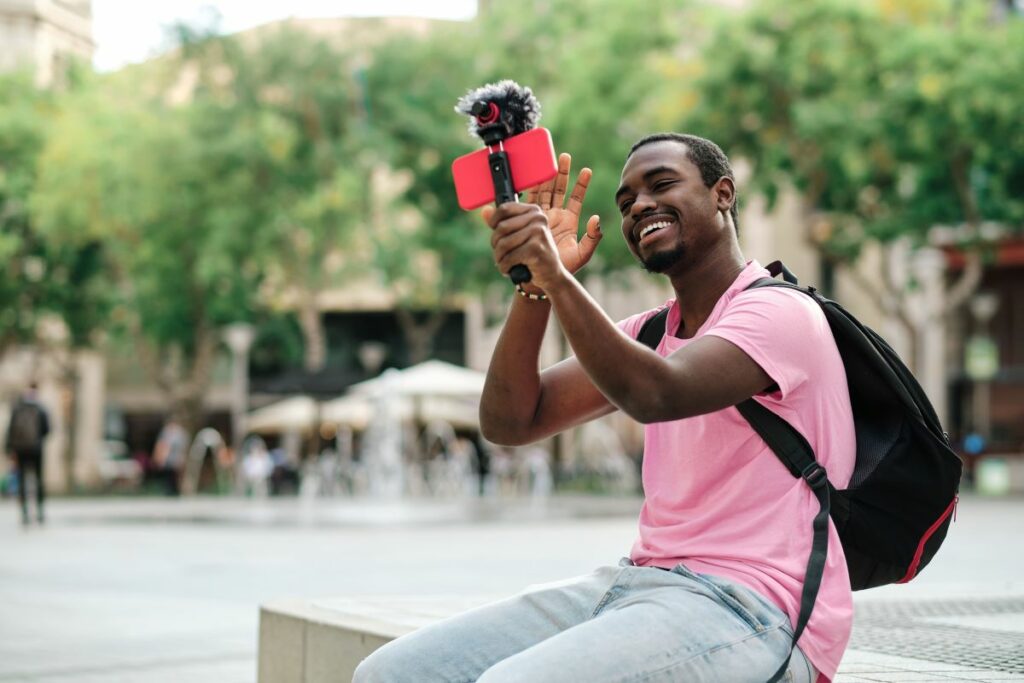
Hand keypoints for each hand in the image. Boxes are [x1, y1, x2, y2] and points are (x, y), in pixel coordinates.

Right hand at [483, 153, 601, 292]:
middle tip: (565, 157)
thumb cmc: (564, 267)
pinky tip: (533, 177)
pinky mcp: (529, 220)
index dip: (581, 184)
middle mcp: (555, 216)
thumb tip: (596, 218)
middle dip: (562, 173)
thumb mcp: (583, 253)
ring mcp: (541, 216)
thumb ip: (593, 237)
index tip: (587, 170)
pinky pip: (529, 201)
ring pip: (545, 191)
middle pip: (558, 189)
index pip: (576, 198)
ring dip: (548, 176)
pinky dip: (531, 189)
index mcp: (569, 221)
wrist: (543, 277)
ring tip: (553, 160)